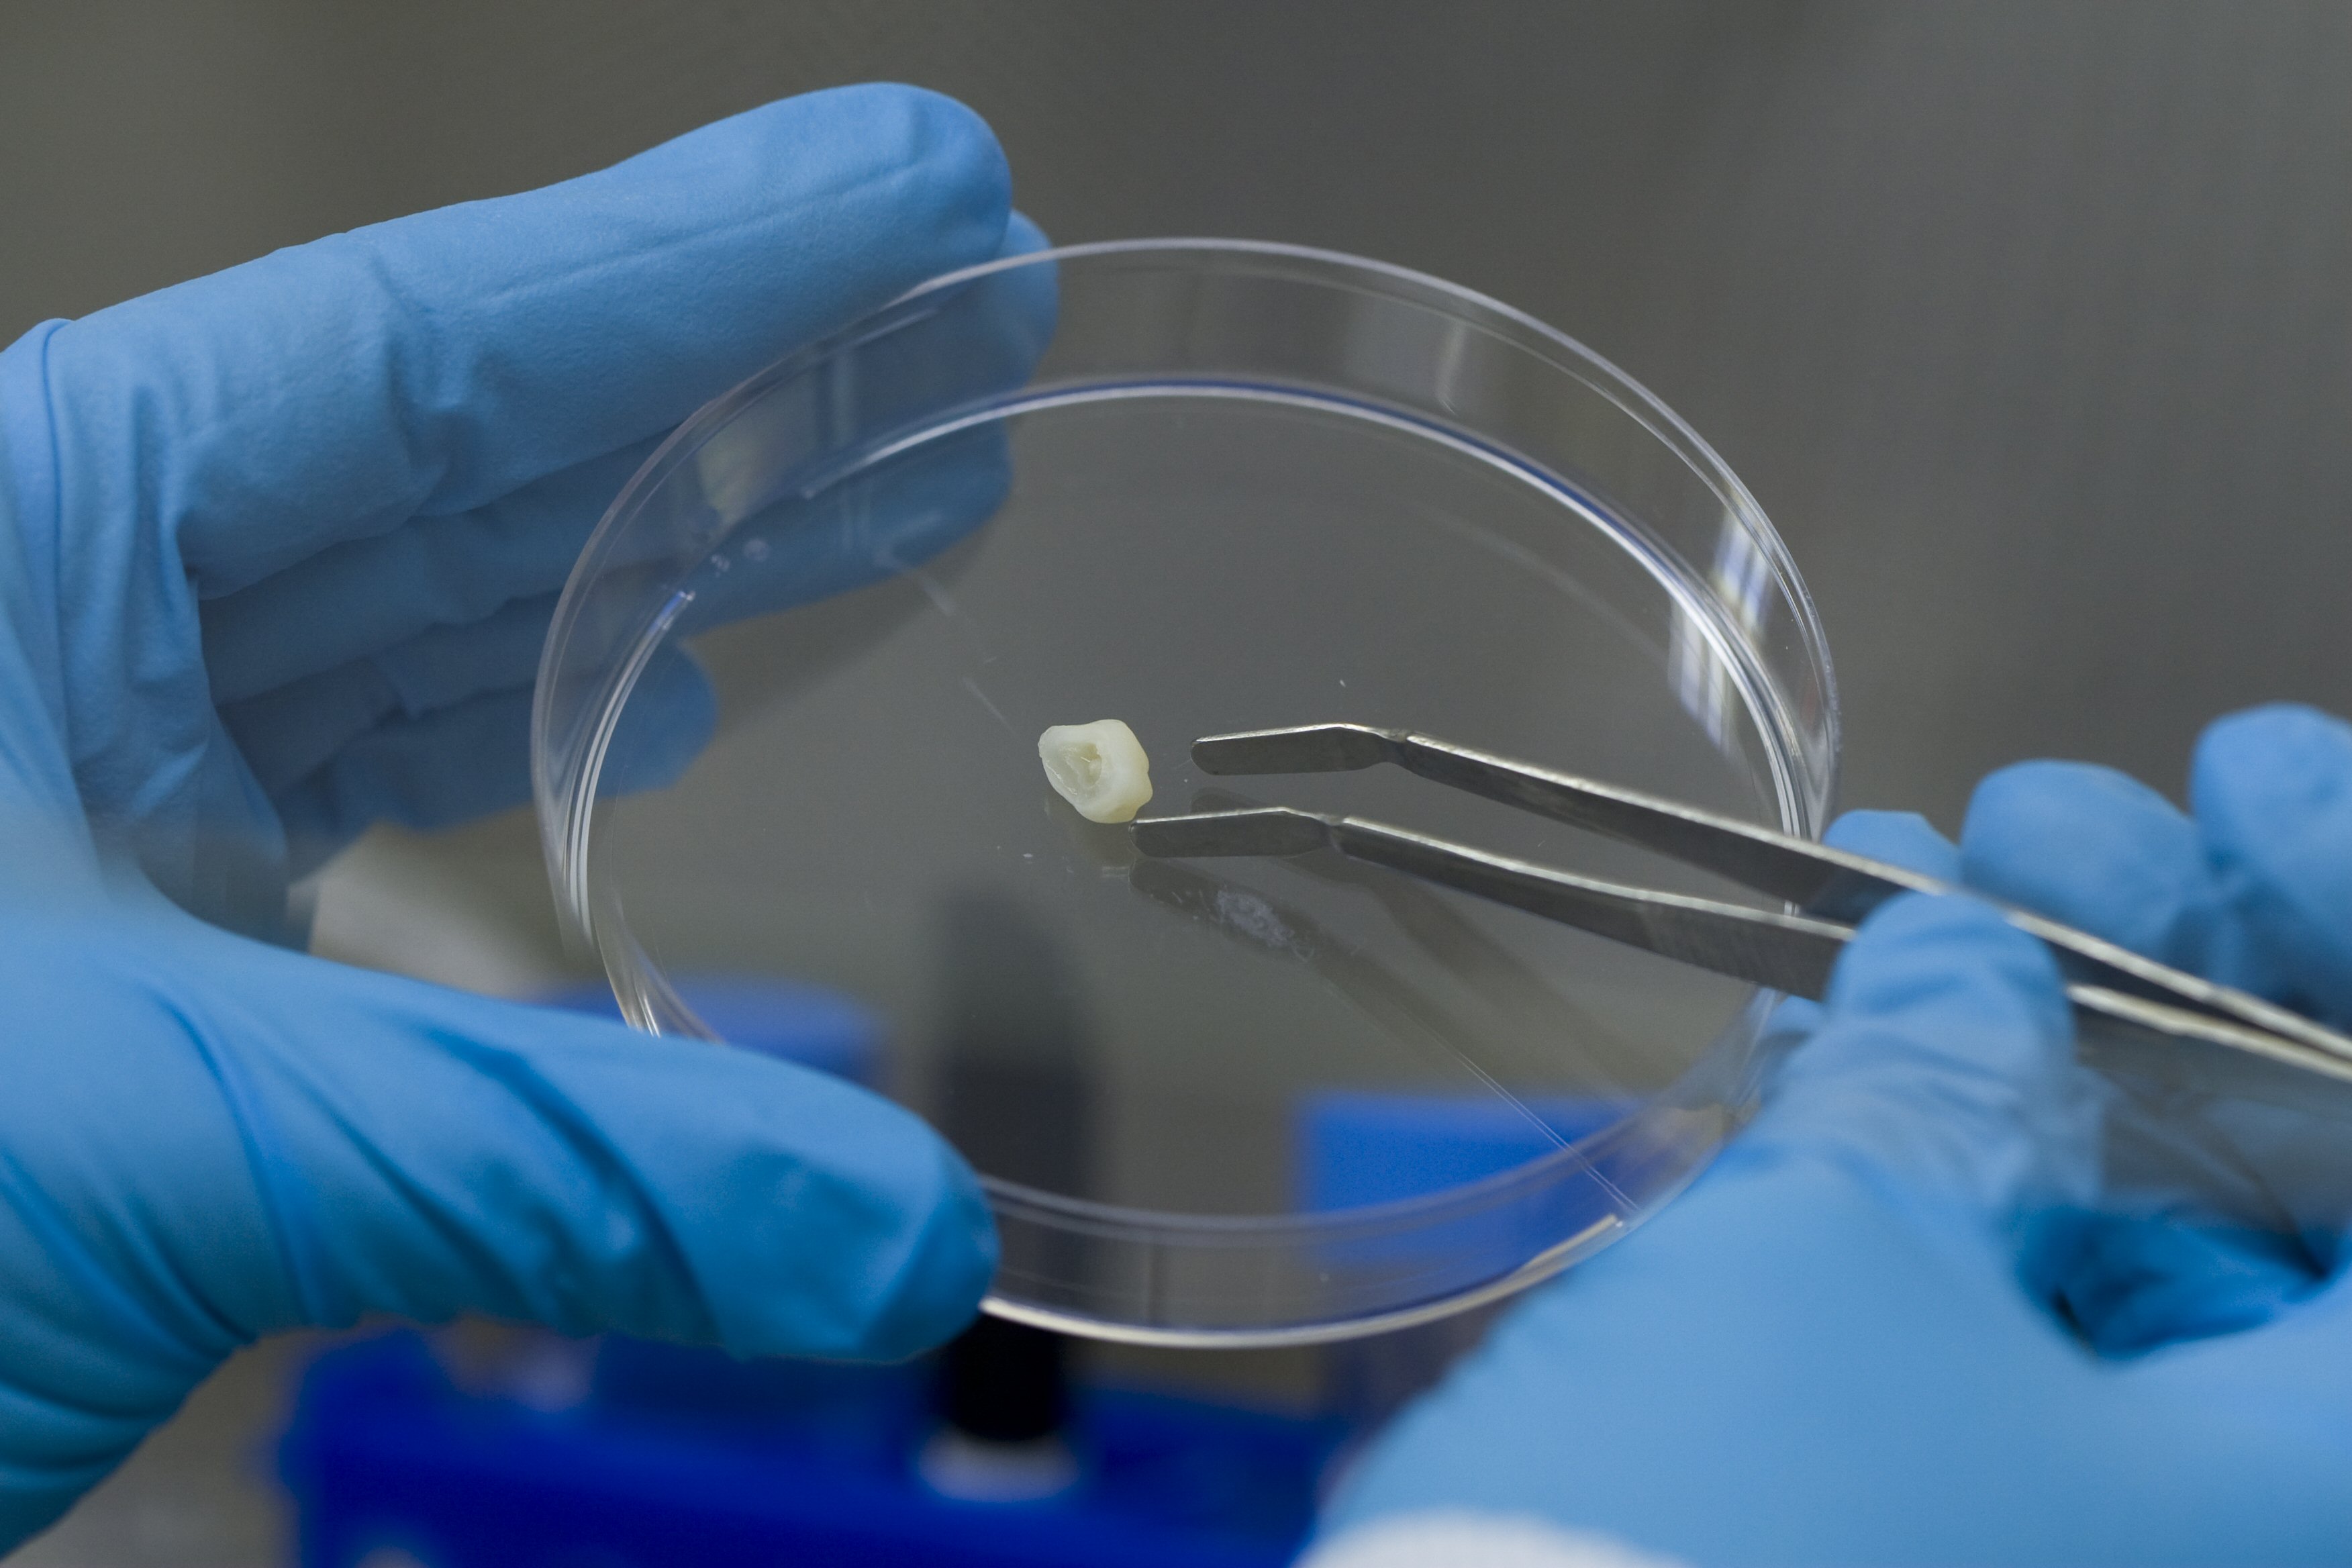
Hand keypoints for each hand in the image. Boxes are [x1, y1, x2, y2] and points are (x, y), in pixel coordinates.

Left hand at [0, 84, 1027, 1546]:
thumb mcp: (153, 1137)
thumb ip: (561, 1164)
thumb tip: (908, 1242)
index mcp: (17, 539)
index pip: (422, 342)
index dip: (703, 255)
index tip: (919, 188)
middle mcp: (48, 620)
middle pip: (458, 456)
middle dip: (734, 404)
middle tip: (960, 329)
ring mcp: (77, 772)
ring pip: (429, 613)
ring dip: (666, 567)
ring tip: (887, 499)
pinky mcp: (108, 925)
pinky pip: (372, 776)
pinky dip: (539, 741)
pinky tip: (672, 718)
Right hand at [1310, 705, 2351, 1567]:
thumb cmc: (1725, 1545)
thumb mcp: (1840, 1265)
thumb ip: (1943, 1079)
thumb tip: (1971, 957)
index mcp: (2319, 1479)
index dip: (2342, 922)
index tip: (2239, 786)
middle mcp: (2239, 1513)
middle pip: (2292, 1176)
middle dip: (2169, 962)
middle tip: (2042, 824)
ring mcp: (2096, 1532)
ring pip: (2137, 1240)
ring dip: (2023, 1042)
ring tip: (1893, 878)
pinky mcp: (1954, 1537)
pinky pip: (2006, 1320)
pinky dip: (1934, 1171)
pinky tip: (1829, 1023)